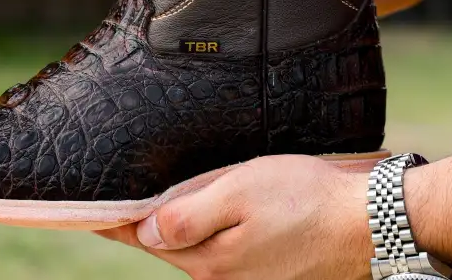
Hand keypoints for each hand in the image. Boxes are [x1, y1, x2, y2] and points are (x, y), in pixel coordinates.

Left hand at [100, 156, 372, 279]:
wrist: (368, 223)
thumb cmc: (302, 199)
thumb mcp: (237, 192)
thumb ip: (187, 215)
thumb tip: (144, 232)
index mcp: (208, 262)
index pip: (143, 237)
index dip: (113, 219)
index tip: (84, 207)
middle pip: (169, 242)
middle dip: (151, 215)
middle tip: (137, 182)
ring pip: (195, 246)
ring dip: (184, 220)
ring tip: (184, 189)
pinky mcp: (263, 273)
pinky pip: (221, 249)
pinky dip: (212, 227)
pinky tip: (223, 205)